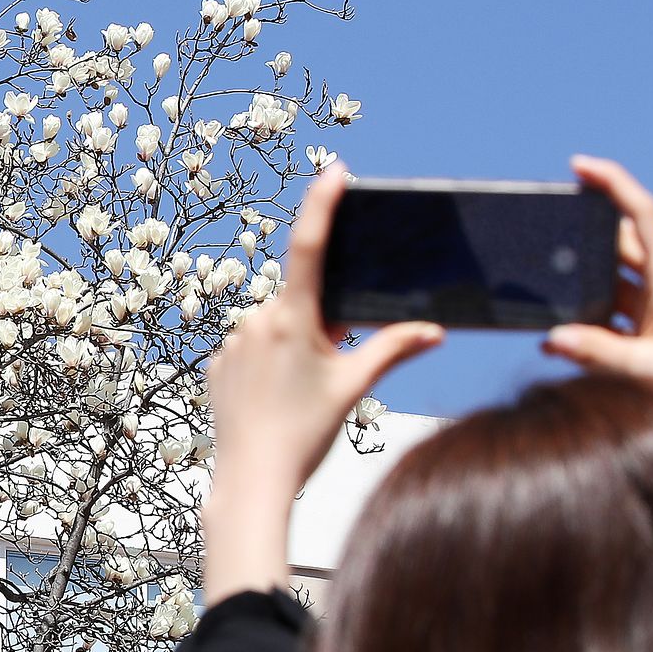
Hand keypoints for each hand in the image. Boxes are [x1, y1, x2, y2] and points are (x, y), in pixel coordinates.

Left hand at [203, 167, 442, 594]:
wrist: (251, 480)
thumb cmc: (305, 434)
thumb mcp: (354, 387)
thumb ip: (393, 350)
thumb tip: (434, 329)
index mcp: (293, 319)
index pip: (310, 248)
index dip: (322, 205)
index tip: (334, 172)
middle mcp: (257, 321)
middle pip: (301, 302)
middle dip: (321, 322)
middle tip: (328, 366)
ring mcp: (232, 342)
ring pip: (276, 328)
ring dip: (295, 345)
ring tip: (298, 396)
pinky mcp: (218, 365)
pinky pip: (252, 351)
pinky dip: (270, 365)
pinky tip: (275, 401)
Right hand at [543, 155, 652, 406]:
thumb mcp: (651, 370)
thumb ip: (599, 353)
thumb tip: (552, 337)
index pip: (642, 215)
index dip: (613, 183)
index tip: (578, 165)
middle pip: (620, 241)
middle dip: (585, 232)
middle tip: (546, 226)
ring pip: (610, 279)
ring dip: (580, 285)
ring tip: (544, 292)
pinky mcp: (649, 332)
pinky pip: (609, 316)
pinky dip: (583, 324)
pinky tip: (557, 343)